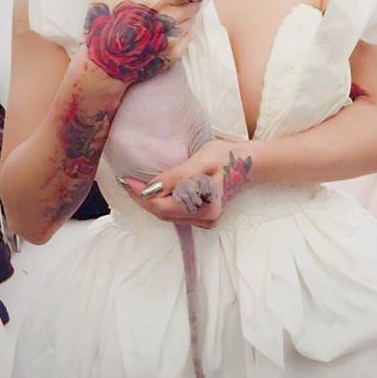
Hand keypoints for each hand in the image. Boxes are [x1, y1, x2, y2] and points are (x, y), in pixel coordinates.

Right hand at [84, 0, 202, 82]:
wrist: (103, 67)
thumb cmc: (101, 27)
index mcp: (153, 0)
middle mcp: (167, 19)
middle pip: (193, 2)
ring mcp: (172, 38)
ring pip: (193, 19)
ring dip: (189, 12)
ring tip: (181, 8)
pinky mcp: (173, 55)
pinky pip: (189, 36)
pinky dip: (186, 29)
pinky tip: (176, 26)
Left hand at [123, 140, 254, 229]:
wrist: (252, 163)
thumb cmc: (227, 157)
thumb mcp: (200, 161)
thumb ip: (175, 177)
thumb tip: (149, 189)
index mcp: (204, 207)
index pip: (161, 206)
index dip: (140, 194)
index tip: (125, 180)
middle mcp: (204, 219)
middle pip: (162, 213)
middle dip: (142, 199)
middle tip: (126, 182)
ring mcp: (206, 220)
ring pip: (168, 214)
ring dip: (151, 202)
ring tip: (135, 186)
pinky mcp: (206, 216)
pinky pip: (177, 212)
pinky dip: (163, 203)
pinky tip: (155, 192)